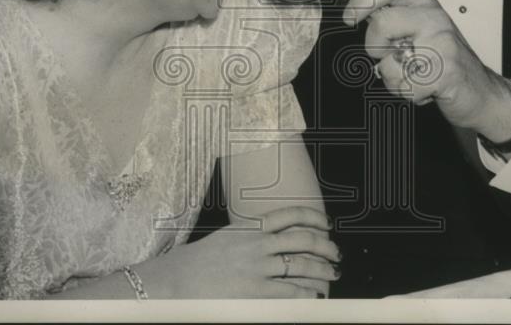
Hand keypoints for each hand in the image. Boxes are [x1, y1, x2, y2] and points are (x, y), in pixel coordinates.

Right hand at [142, 206, 339, 297]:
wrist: (175, 281)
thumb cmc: (196, 263)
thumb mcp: (225, 239)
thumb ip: (248, 237)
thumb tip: (270, 238)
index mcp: (248, 228)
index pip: (289, 215)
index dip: (313, 217)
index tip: (327, 222)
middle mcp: (256, 244)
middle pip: (302, 239)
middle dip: (325, 246)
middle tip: (335, 252)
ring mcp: (257, 267)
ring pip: (301, 265)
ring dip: (322, 270)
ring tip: (332, 275)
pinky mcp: (255, 291)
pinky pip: (290, 291)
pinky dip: (308, 292)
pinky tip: (315, 295)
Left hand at [344, 0, 510, 140]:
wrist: (482, 93)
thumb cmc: (446, 62)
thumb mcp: (421, 32)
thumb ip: (395, 22)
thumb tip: (360, 15)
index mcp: (426, 5)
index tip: (350, 17)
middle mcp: (434, 19)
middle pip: (382, 24)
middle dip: (374, 48)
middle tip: (391, 57)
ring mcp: (442, 44)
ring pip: (389, 63)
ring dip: (395, 79)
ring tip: (415, 76)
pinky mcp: (445, 71)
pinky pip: (404, 87)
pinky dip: (409, 95)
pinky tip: (426, 89)